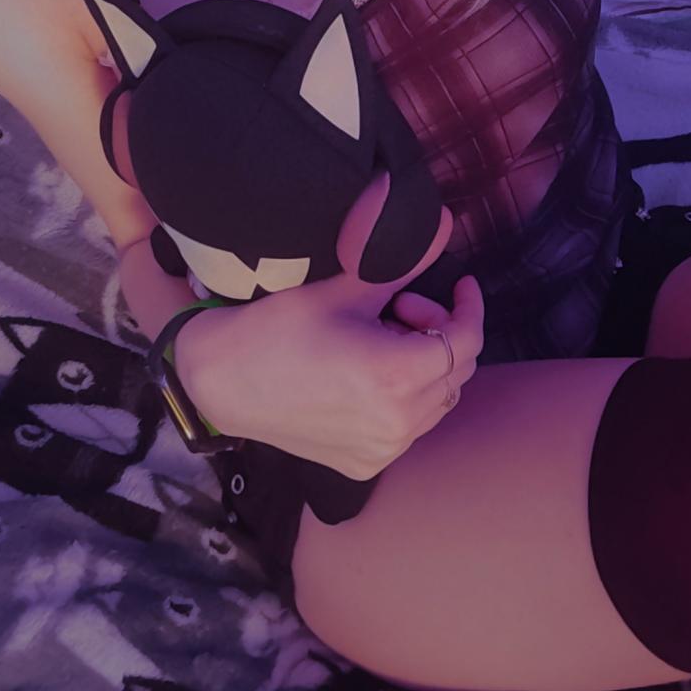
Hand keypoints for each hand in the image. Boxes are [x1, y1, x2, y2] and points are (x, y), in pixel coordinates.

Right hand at [176, 179, 484, 480]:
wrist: (222, 380)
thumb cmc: (279, 327)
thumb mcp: (345, 289)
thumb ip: (405, 261)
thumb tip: (447, 225)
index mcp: (396, 376)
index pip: (465, 341)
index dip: (468, 308)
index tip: (460, 284)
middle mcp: (397, 424)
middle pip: (455, 371)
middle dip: (439, 330)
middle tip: (397, 306)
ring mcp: (381, 450)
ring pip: (437, 401)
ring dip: (424, 364)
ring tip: (378, 337)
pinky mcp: (364, 465)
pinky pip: (409, 427)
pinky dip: (405, 397)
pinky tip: (368, 372)